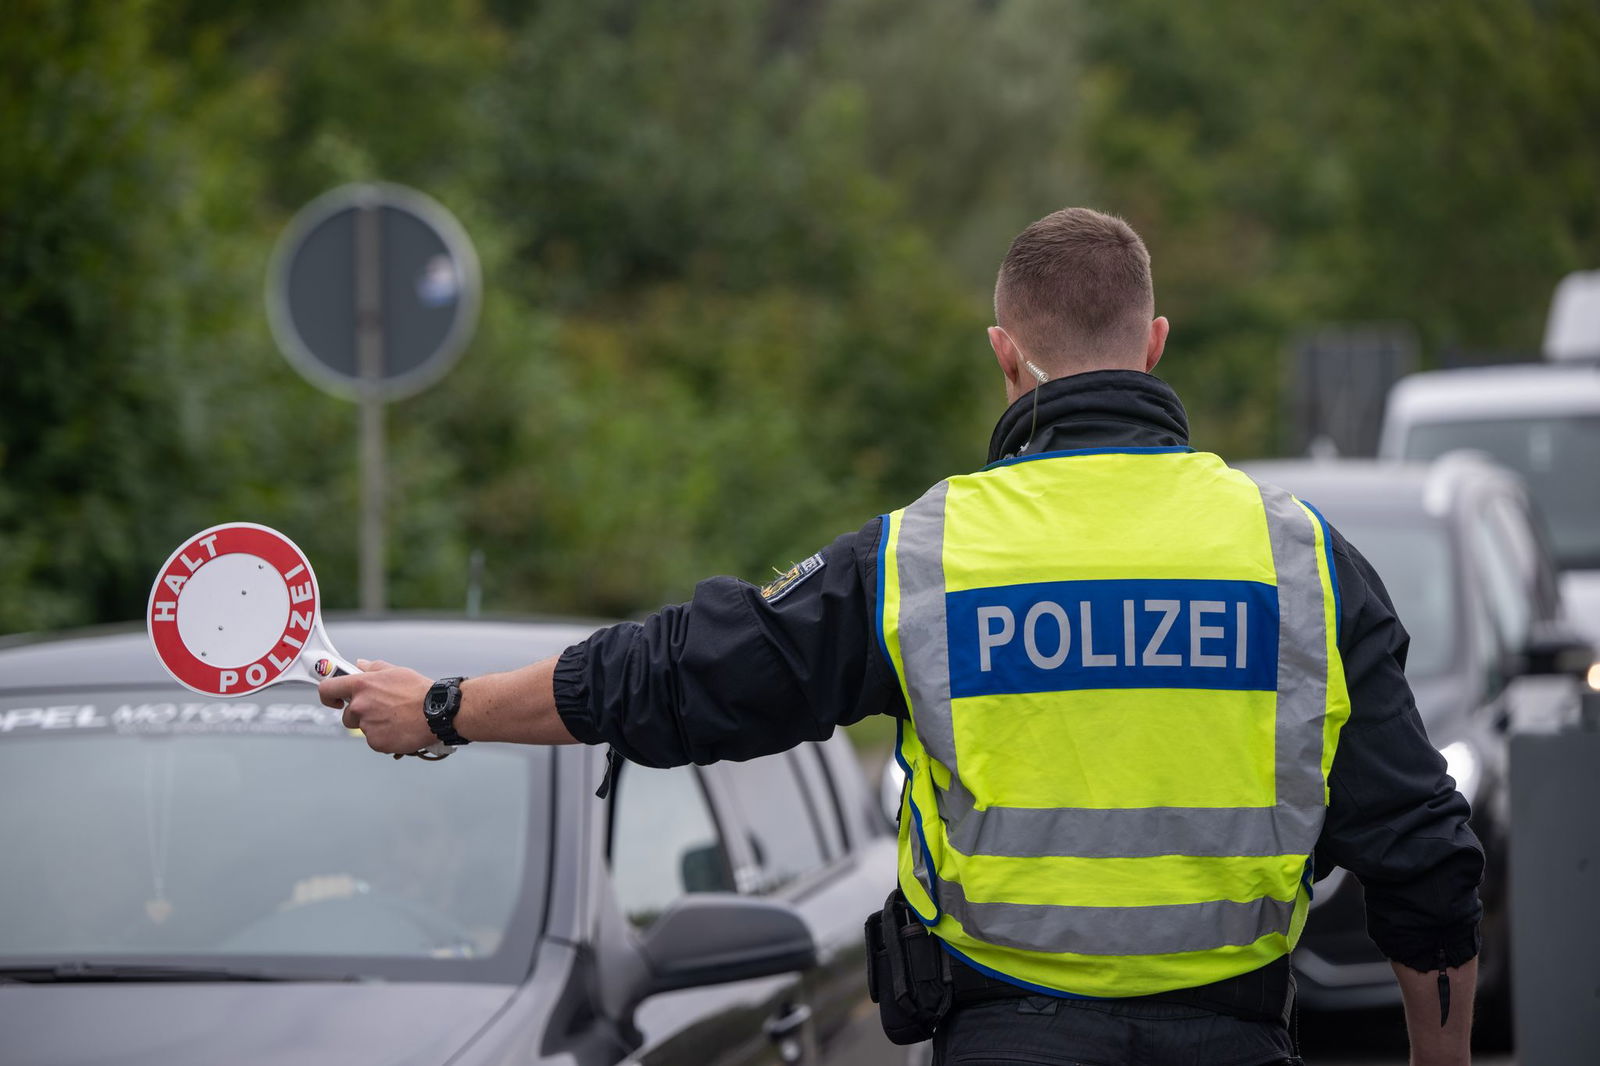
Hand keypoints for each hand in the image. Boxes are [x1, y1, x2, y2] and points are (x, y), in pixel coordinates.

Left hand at [318, 659, 435, 755]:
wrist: (437, 712)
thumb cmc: (419, 690)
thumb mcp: (395, 672)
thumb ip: (373, 668)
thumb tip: (359, 664)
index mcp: (362, 685)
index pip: (328, 689)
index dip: (328, 696)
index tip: (335, 700)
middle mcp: (360, 706)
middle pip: (348, 715)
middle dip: (360, 715)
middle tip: (382, 710)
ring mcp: (367, 726)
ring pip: (364, 729)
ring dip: (375, 726)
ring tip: (397, 719)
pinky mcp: (376, 742)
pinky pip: (375, 741)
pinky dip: (385, 738)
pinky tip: (400, 730)